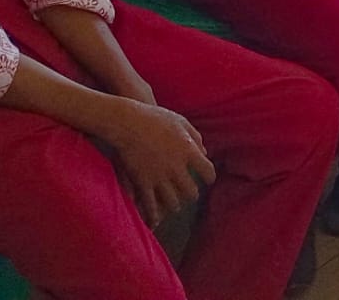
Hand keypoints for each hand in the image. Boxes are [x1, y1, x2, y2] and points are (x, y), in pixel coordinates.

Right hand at [100, 99, 214, 226]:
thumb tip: (204, 152)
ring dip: (174, 204)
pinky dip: (153, 215)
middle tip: (190, 194)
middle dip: (191, 194)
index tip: (208, 180)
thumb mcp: (181, 122)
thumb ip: (196, 137)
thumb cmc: (156, 119)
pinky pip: (150, 206)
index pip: (207, 171)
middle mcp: (177, 167)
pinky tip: (154, 220)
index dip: (209, 177)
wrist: (130, 124)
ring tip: (174, 204)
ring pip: (173, 202)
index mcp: (189, 151)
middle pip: (190, 191)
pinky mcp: (143, 184)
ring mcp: (159, 178)